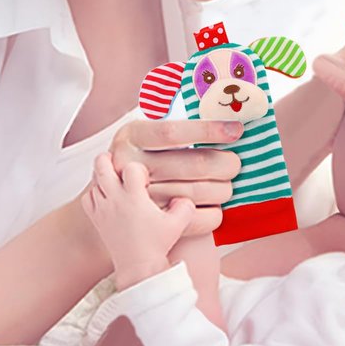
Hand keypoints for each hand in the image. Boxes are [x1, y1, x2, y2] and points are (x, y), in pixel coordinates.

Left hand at [81, 152, 194, 290]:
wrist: (137, 267)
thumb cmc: (155, 246)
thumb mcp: (178, 224)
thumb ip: (185, 205)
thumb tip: (184, 197)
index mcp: (134, 198)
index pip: (131, 168)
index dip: (139, 168)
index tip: (145, 179)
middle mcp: (115, 200)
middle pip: (102, 166)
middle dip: (109, 159)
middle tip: (118, 160)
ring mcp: (103, 210)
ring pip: (94, 181)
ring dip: (103, 175)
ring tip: (115, 177)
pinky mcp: (97, 220)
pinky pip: (87, 198)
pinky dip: (94, 192)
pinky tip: (105, 194)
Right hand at [110, 119, 242, 235]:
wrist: (109, 197)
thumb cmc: (141, 156)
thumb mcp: (146, 133)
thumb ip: (177, 126)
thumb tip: (227, 122)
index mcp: (132, 136)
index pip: (174, 132)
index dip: (208, 130)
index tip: (236, 130)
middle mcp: (131, 166)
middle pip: (192, 165)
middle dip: (225, 164)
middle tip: (235, 163)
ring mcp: (139, 197)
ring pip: (196, 193)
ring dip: (222, 189)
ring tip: (227, 184)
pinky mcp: (150, 223)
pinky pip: (193, 220)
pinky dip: (213, 214)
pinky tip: (216, 206)